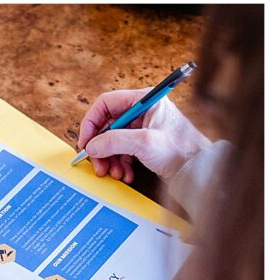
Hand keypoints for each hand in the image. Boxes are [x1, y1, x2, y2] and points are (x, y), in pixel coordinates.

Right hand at [79, 88, 210, 183]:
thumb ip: (114, 141)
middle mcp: (141, 111)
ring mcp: (141, 128)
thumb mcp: (144, 143)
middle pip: (107, 125)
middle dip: (100, 147)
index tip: (86, 141)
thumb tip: (92, 146)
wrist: (198, 170)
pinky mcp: (143, 143)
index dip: (91, 122)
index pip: (105, 104)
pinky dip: (119, 164)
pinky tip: (125, 174)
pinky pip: (122, 152)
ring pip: (112, 141)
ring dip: (109, 159)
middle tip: (98, 164)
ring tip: (114, 173)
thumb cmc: (181, 150)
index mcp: (144, 100)